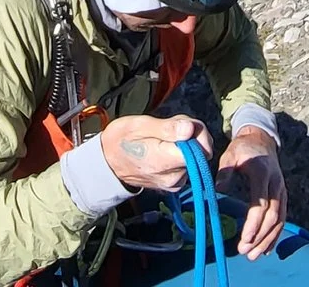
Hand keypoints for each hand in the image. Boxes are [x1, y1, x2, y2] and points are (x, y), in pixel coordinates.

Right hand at [97, 115, 213, 192]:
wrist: (108, 163)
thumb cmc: (121, 140)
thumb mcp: (138, 125)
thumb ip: (166, 128)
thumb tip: (190, 130)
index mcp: (164, 161)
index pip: (200, 149)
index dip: (195, 132)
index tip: (180, 124)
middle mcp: (174, 177)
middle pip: (201, 152)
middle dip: (191, 134)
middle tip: (169, 127)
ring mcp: (175, 183)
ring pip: (197, 157)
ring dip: (186, 143)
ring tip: (163, 137)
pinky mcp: (176, 184)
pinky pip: (189, 164)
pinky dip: (181, 152)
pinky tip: (165, 147)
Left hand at [216, 126, 286, 259]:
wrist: (261, 141)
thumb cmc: (242, 150)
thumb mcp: (230, 155)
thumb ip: (225, 171)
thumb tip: (218, 189)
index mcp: (262, 174)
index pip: (261, 204)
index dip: (254, 224)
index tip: (244, 239)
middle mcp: (276, 184)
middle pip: (272, 216)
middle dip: (260, 237)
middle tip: (245, 252)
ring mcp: (281, 191)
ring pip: (279, 221)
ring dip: (267, 240)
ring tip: (253, 256)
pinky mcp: (282, 197)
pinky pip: (282, 219)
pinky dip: (275, 235)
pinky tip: (266, 249)